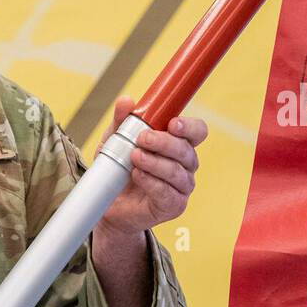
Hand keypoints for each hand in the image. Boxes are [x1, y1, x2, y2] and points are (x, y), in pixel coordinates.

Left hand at [94, 97, 207, 240]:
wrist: (109, 205)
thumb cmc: (119, 170)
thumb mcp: (115, 141)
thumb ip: (122, 122)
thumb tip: (126, 101)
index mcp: (178, 144)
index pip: (197, 131)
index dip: (189, 127)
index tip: (172, 124)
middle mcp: (185, 165)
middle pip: (187, 150)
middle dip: (164, 143)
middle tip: (142, 139)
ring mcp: (182, 187)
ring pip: (177, 172)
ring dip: (155, 162)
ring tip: (135, 158)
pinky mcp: (173, 205)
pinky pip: (167, 192)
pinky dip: (152, 182)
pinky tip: (138, 175)